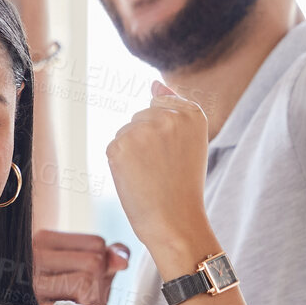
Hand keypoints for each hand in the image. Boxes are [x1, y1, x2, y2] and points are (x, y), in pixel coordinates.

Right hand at [32, 230, 130, 304]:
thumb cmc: (69, 294)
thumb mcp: (90, 267)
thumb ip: (109, 256)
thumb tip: (123, 261)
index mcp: (44, 239)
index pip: (96, 243)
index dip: (102, 262)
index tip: (84, 276)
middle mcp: (33, 256)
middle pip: (94, 262)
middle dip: (98, 283)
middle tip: (81, 296)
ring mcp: (32, 282)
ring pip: (86, 281)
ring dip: (91, 300)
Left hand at [105, 83, 214, 270]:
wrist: (175, 221)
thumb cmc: (182, 185)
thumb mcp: (189, 141)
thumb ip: (173, 107)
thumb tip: (154, 83)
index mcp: (192, 112)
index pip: (161, 105)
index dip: (164, 136)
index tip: (174, 155)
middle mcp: (167, 116)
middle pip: (140, 117)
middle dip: (145, 142)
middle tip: (162, 169)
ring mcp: (142, 130)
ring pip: (125, 132)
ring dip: (132, 152)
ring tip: (150, 174)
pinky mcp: (119, 146)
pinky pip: (113, 147)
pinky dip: (119, 164)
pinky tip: (136, 179)